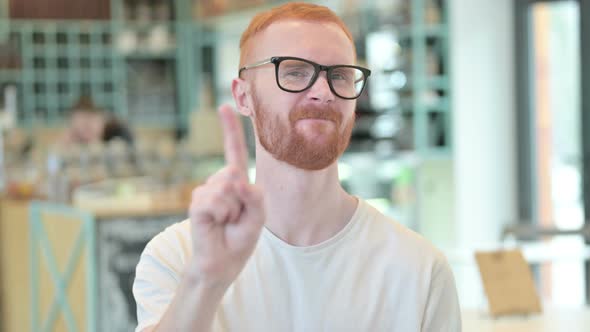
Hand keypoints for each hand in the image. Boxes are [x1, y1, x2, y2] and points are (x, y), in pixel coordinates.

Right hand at [188, 104, 264, 287]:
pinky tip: (216, 224)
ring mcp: (205, 191)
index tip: (224, 106)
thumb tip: (236, 180)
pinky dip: (223, 215)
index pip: (232, 151)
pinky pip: (216, 201)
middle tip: (237, 217)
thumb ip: (255, 196)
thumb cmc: (240, 238)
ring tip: (226, 222)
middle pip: (235, 172)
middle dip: (244, 199)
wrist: (223, 262)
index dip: (229, 129)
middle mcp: (218, 182)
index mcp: (235, 181)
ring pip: (227, 187)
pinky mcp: (197, 203)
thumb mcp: (258, 216)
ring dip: (233, 210)